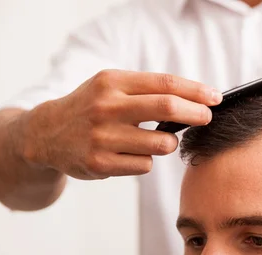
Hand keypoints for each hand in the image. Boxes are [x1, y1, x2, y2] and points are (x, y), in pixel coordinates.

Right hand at [17, 70, 222, 179]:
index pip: (164, 84)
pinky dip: (145, 160)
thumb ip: (146, 91)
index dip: (195, 91)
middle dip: (196, 114)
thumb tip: (195, 100)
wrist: (46, 133)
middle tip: (207, 118)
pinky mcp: (100, 163)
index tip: (215, 98)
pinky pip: (144, 165)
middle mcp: (106, 107)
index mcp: (112, 82)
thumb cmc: (91, 107)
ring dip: (168, 144)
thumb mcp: (111, 87)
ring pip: (161, 144)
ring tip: (156, 140)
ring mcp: (102, 137)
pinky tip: (128, 154)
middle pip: (167, 108)